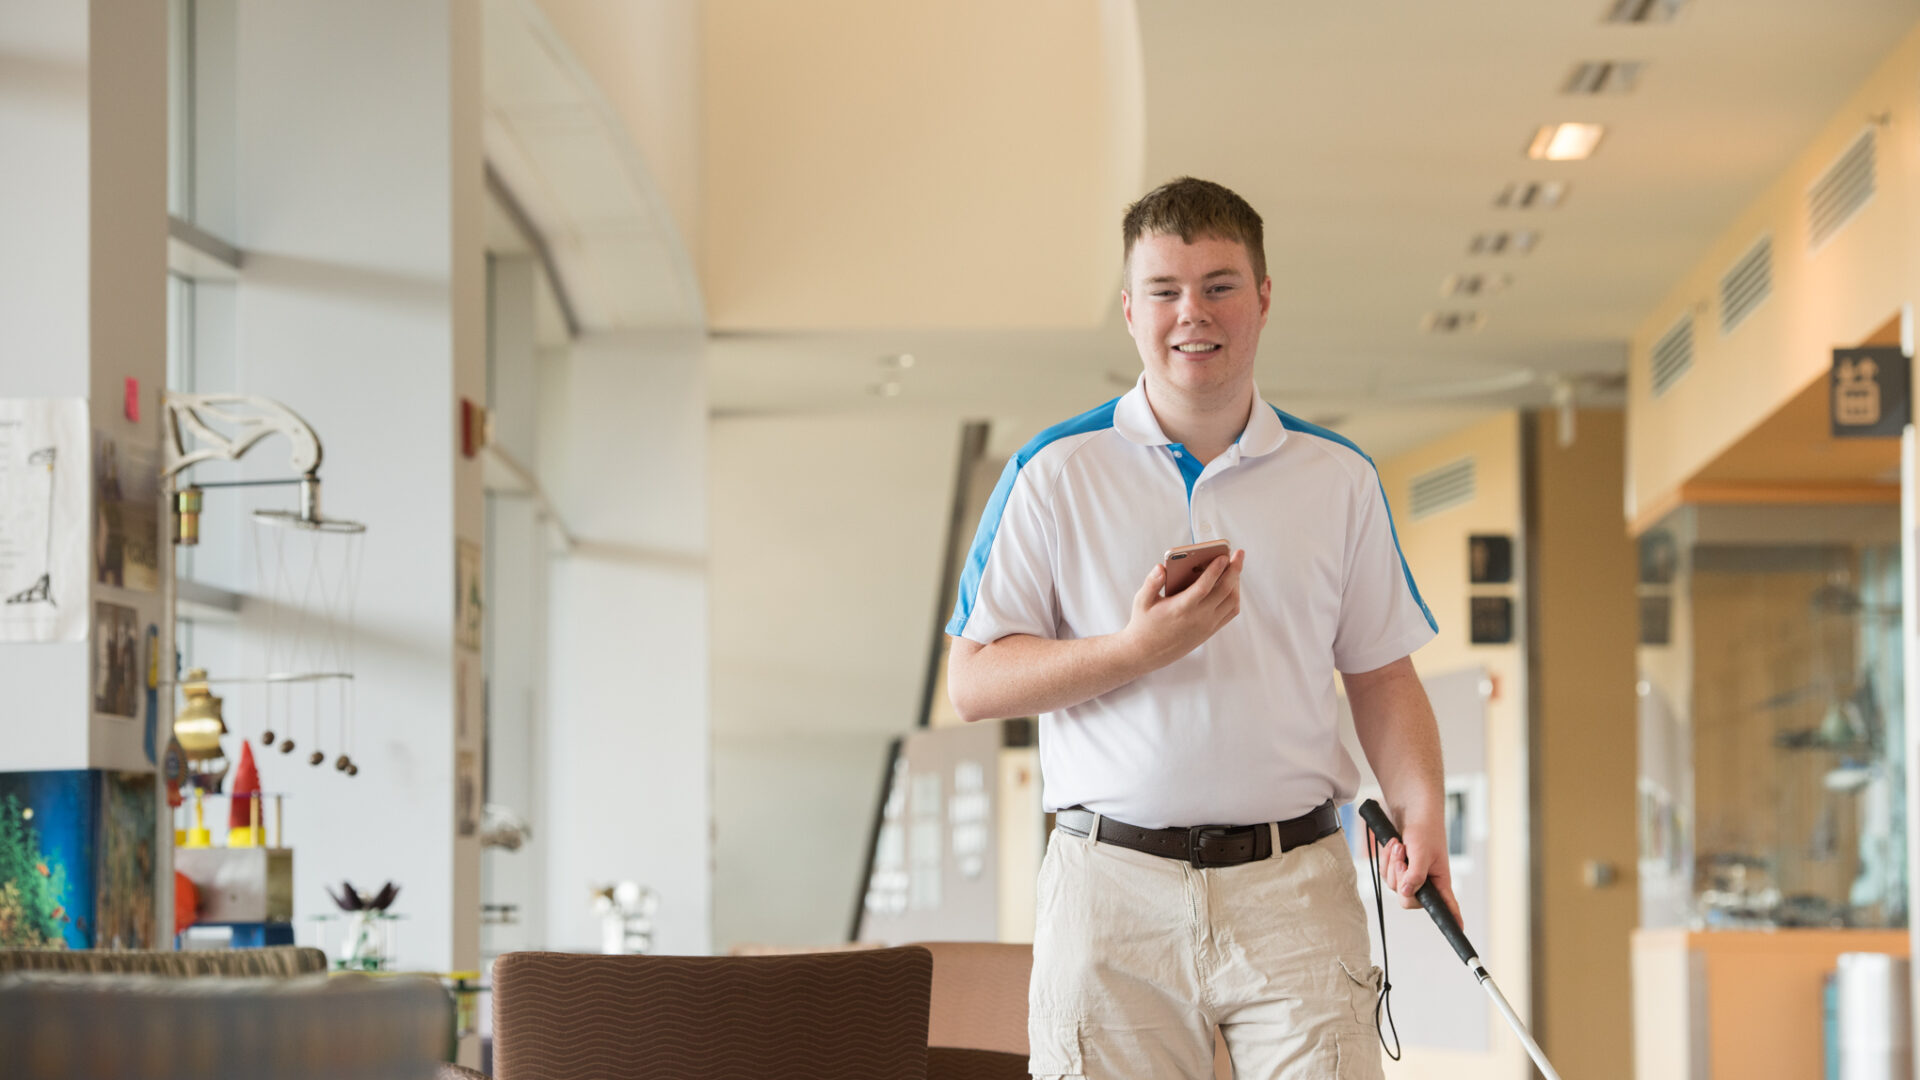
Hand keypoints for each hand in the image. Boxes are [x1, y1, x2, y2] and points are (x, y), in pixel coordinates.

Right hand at [1121, 549, 1244, 669]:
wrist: (1148, 652)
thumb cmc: (1144, 623)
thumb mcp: (1142, 601)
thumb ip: (1152, 582)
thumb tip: (1161, 567)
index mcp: (1181, 608)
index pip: (1204, 586)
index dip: (1216, 569)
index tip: (1224, 555)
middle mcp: (1198, 618)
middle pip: (1225, 591)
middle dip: (1235, 570)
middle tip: (1239, 554)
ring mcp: (1207, 625)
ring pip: (1231, 601)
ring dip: (1236, 582)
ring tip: (1234, 567)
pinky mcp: (1210, 631)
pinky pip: (1230, 612)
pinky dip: (1234, 596)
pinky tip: (1231, 585)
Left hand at [1376, 820, 1460, 926]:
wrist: (1410, 810)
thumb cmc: (1424, 829)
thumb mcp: (1421, 852)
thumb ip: (1416, 874)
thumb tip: (1407, 893)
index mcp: (1440, 881)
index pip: (1448, 905)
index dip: (1453, 918)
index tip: (1460, 929)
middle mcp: (1426, 882)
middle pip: (1408, 900)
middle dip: (1401, 878)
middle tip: (1402, 859)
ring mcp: (1410, 876)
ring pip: (1394, 885)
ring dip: (1392, 863)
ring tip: (1400, 845)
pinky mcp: (1398, 869)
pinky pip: (1386, 874)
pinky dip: (1386, 859)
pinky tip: (1393, 845)